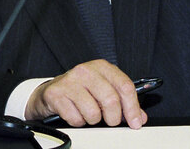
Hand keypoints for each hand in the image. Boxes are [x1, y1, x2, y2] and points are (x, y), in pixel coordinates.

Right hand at [25, 59, 146, 128]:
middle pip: (111, 100)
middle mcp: (85, 70)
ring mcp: (70, 81)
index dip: (132, 107)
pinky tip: (74, 112)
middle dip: (113, 117)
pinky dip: (78, 121)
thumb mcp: (103, 91)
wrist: (50, 92)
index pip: (125, 86)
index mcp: (101, 67)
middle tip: (109, 121)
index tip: (135, 122)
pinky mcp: (56, 94)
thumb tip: (139, 117)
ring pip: (93, 112)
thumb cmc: (80, 91)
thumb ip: (123, 103)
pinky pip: (76, 118)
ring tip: (88, 113)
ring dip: (93, 120)